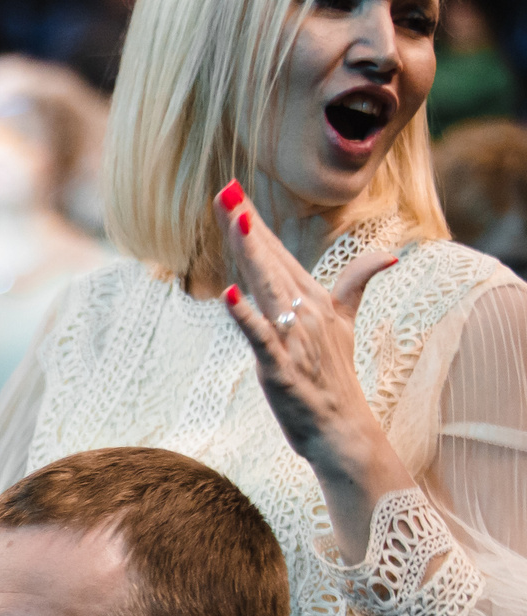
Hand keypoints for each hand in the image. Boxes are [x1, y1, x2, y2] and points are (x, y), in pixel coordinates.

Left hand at [214, 180, 412, 536]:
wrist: (341, 426)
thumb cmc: (335, 375)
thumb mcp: (345, 323)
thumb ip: (358, 284)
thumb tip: (391, 255)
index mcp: (313, 298)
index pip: (278, 253)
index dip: (255, 223)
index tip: (232, 192)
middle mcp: (304, 310)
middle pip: (269, 261)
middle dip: (246, 226)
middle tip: (224, 190)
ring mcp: (293, 337)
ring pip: (266, 288)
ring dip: (250, 255)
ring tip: (235, 221)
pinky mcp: (281, 366)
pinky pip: (261, 337)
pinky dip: (246, 317)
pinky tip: (229, 295)